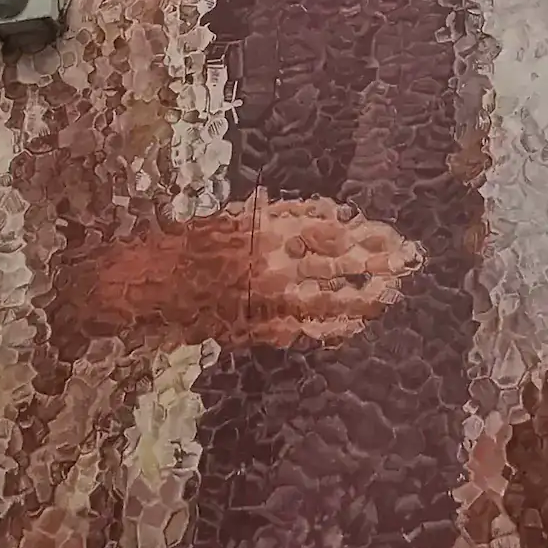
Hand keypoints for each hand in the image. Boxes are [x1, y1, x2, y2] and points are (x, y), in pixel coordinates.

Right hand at [63, 195, 417, 347]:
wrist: (137, 283)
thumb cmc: (182, 244)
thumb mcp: (232, 218)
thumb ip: (278, 219)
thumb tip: (333, 216)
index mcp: (262, 227)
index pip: (329, 227)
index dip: (363, 231)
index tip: (390, 233)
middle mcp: (268, 261)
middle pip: (338, 261)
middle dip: (377, 261)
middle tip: (410, 261)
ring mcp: (263, 298)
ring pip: (329, 298)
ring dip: (364, 296)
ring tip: (392, 292)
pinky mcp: (253, 327)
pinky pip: (304, 330)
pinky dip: (333, 327)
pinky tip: (354, 325)